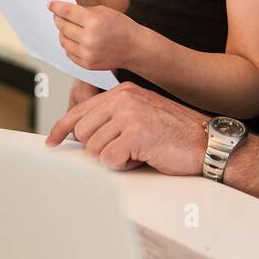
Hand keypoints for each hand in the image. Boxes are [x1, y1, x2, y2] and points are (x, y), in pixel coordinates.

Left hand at [45, 81, 206, 174]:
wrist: (207, 142)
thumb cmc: (175, 134)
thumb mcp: (141, 116)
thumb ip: (114, 119)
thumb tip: (81, 135)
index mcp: (122, 93)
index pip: (80, 110)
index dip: (61, 128)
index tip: (51, 141)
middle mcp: (123, 99)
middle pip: (83, 132)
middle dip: (98, 149)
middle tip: (125, 150)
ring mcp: (129, 115)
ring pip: (94, 148)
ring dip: (114, 158)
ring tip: (138, 153)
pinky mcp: (135, 134)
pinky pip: (109, 159)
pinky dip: (123, 166)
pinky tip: (142, 158)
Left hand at [48, 0, 141, 71]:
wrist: (135, 48)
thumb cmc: (122, 27)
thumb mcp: (105, 11)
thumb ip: (84, 11)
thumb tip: (65, 11)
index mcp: (94, 22)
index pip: (67, 12)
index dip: (56, 7)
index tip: (50, 5)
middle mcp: (89, 38)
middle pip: (62, 26)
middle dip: (58, 19)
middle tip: (58, 16)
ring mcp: (87, 53)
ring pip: (63, 41)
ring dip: (62, 33)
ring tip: (67, 28)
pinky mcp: (87, 64)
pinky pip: (69, 53)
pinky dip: (69, 46)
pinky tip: (75, 40)